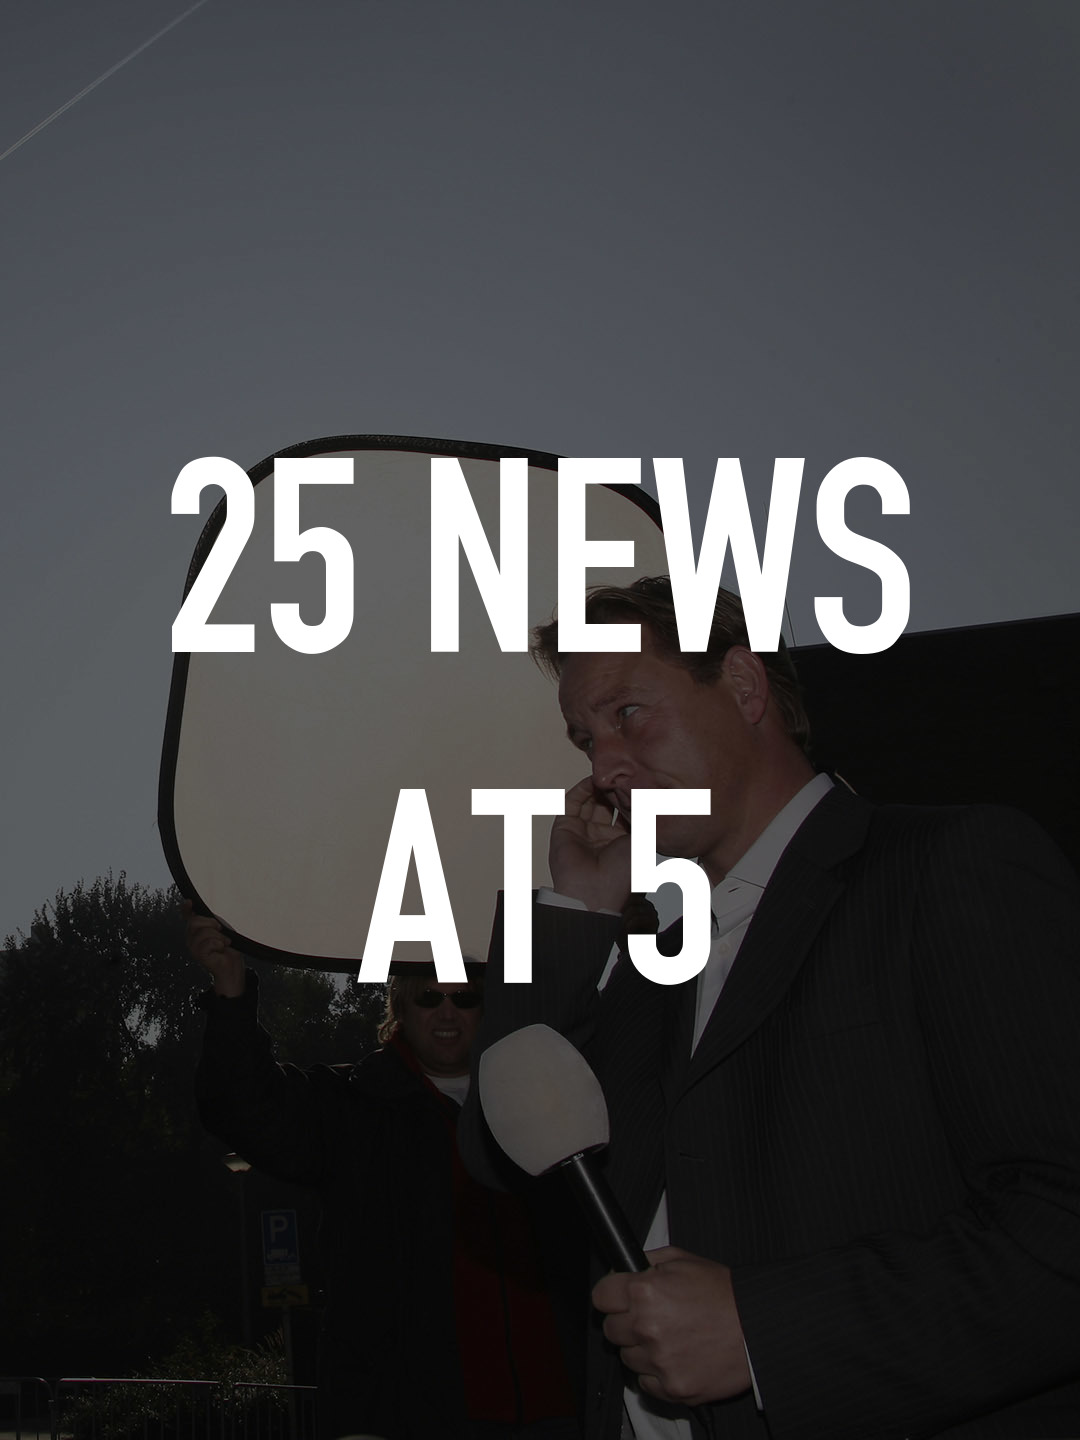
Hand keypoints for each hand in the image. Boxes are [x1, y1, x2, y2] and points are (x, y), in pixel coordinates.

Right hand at [184, 900, 245, 996]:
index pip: (187, 916)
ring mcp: (193, 947)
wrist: (232, 964)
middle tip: (220, 930)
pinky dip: (219, 944)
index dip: (186, 908)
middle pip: (194, 922)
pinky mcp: (199, 955)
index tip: (189, 902)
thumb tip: (204, 910)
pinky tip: (221, 948)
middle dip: (211, 923)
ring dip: (218, 937)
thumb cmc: (227, 946)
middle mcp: (191, 937)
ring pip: (203, 932)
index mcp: (196, 929)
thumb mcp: (220, 928)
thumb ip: (210, 919)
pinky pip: (208, 943)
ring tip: (223, 943)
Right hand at [549, 776, 632, 911]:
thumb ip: (644, 818)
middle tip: (621, 774)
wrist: (594, 891)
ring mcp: (581, 830)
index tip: (637, 781)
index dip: (629, 797)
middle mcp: (600, 835)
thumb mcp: (642, 842)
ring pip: (589, 800)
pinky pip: (572, 802)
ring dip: (598, 786)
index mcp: (620, 842)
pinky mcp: (565, 826)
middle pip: (606, 804)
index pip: (623, 812)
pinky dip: (582, 789)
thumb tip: (651, 797)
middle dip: (613, 789)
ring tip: (608, 774)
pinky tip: (593, 780)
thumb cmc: (621, 874)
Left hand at [592, 1246, 750, 1407]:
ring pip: (627, 1358)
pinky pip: (645, 1383)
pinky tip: (676, 1357)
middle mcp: (647, 1327)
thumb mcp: (683, 1260)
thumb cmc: (723, 1293)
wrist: (757, 1328)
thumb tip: (623, 1269)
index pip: (600, 1297)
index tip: (618, 1298)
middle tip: (650, 1317)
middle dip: (626, 1322)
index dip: (611, 1295)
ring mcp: (659, 1361)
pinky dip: (656, 1373)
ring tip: (670, 1337)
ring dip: (641, 1349)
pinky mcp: (672, 1388)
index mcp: (645, 1292)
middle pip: (610, 1329)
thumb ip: (647, 1261)